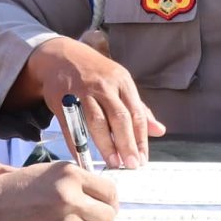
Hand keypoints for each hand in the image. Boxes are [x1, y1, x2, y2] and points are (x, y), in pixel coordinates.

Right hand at [0, 161, 118, 220]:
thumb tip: (99, 198)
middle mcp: (72, 194)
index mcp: (69, 173)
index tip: (100, 211)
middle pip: (110, 214)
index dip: (107, 204)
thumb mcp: (43, 175)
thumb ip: (72, 183)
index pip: (109, 191)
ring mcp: (67, 219)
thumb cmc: (9, 194)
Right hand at [27, 34, 163, 167]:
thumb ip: (139, 109)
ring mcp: (82, 92)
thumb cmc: (95, 74)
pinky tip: (84, 160)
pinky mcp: (62, 100)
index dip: (141, 139)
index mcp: (122, 82)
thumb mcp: (121, 83)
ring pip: (97, 122)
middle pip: (119, 118)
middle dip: (127, 144)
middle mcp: (104, 86)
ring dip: (106, 145)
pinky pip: (72, 126)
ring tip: (114, 163)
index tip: (143, 159)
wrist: (61, 55)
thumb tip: (160, 131)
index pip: (136, 114)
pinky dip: (78, 145)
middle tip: (132, 165)